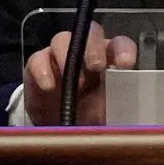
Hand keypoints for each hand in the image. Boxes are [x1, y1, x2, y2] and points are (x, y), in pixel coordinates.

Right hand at [22, 23, 137, 124]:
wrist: (57, 131)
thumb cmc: (88, 118)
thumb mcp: (107, 115)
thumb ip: (117, 105)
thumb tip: (125, 105)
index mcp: (110, 61)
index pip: (120, 45)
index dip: (123, 50)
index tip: (125, 64)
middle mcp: (86, 53)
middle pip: (91, 33)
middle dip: (94, 47)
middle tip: (96, 66)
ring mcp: (60, 56)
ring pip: (62, 39)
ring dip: (67, 56)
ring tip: (74, 82)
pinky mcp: (38, 67)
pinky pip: (38, 58)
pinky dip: (43, 70)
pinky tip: (49, 87)